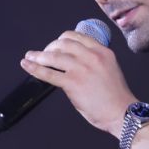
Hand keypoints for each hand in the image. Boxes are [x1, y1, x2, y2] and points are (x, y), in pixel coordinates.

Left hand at [19, 31, 137, 135]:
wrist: (122, 112)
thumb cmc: (116, 96)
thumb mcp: (109, 68)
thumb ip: (93, 61)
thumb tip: (73, 61)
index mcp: (102, 51)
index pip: (76, 36)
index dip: (61, 39)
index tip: (56, 45)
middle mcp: (91, 56)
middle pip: (63, 43)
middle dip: (50, 47)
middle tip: (43, 54)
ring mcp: (81, 69)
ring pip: (54, 56)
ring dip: (38, 56)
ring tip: (30, 58)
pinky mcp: (72, 83)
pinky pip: (49, 73)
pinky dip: (34, 68)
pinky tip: (26, 65)